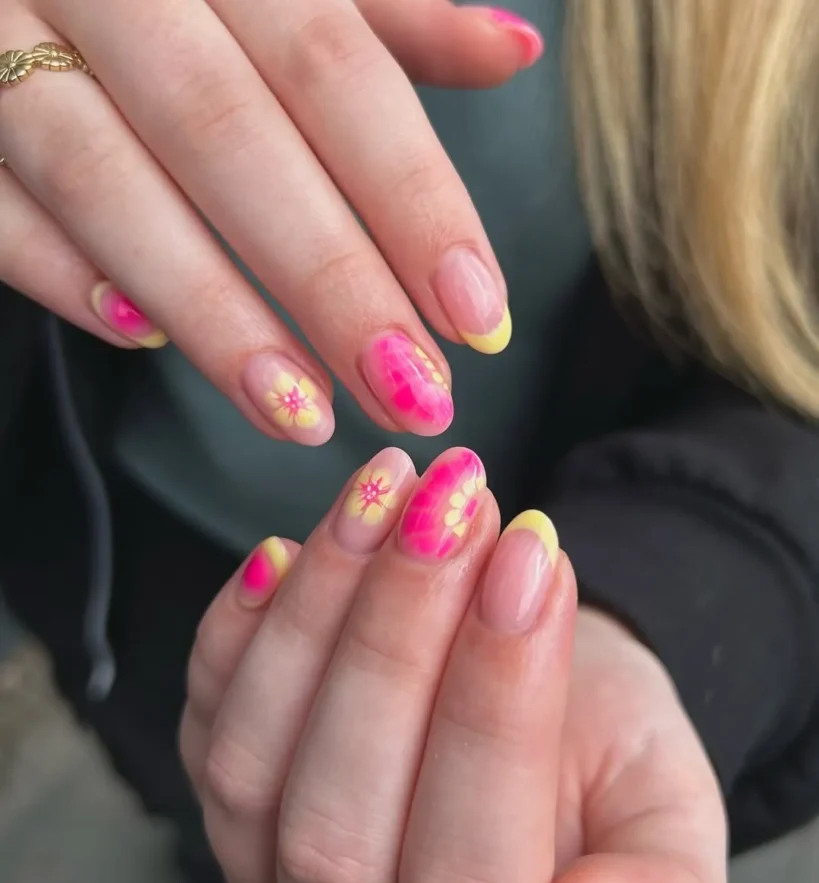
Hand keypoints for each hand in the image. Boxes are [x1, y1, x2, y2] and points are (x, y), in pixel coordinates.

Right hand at [0, 0, 540, 441]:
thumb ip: (385, 13)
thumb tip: (511, 49)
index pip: (337, 70)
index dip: (412, 199)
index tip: (476, 316)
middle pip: (232, 138)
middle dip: (331, 282)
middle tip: (409, 393)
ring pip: (102, 177)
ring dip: (210, 309)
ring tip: (300, 411)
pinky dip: (57, 270)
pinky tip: (141, 339)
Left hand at [182, 446, 727, 882]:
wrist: (547, 706)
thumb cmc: (606, 761)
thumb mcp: (675, 820)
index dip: (495, 715)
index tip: (533, 563)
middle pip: (341, 831)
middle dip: (395, 643)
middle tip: (451, 509)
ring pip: (251, 771)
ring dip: (317, 615)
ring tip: (386, 498)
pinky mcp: (230, 801)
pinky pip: (202, 724)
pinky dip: (238, 631)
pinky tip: (292, 551)